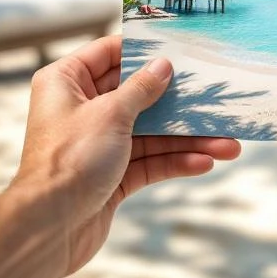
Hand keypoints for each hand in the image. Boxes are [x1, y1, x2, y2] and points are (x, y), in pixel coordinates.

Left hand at [10, 35, 240, 277]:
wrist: (50, 229)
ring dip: (187, 138)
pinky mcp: (110, 175)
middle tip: (213, 98)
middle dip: (177, 102)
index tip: (179, 48)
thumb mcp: (111, 114)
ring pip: (149, 133)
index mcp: (66, 82)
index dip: (143, 50)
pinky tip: (205, 162)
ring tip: (227, 144)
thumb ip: (141, 88)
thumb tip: (163, 65)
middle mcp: (81, 109)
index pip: (109, 53)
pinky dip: (174, 161)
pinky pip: (148, 161)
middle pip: (137, 96)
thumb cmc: (69, 161)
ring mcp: (97, 144)